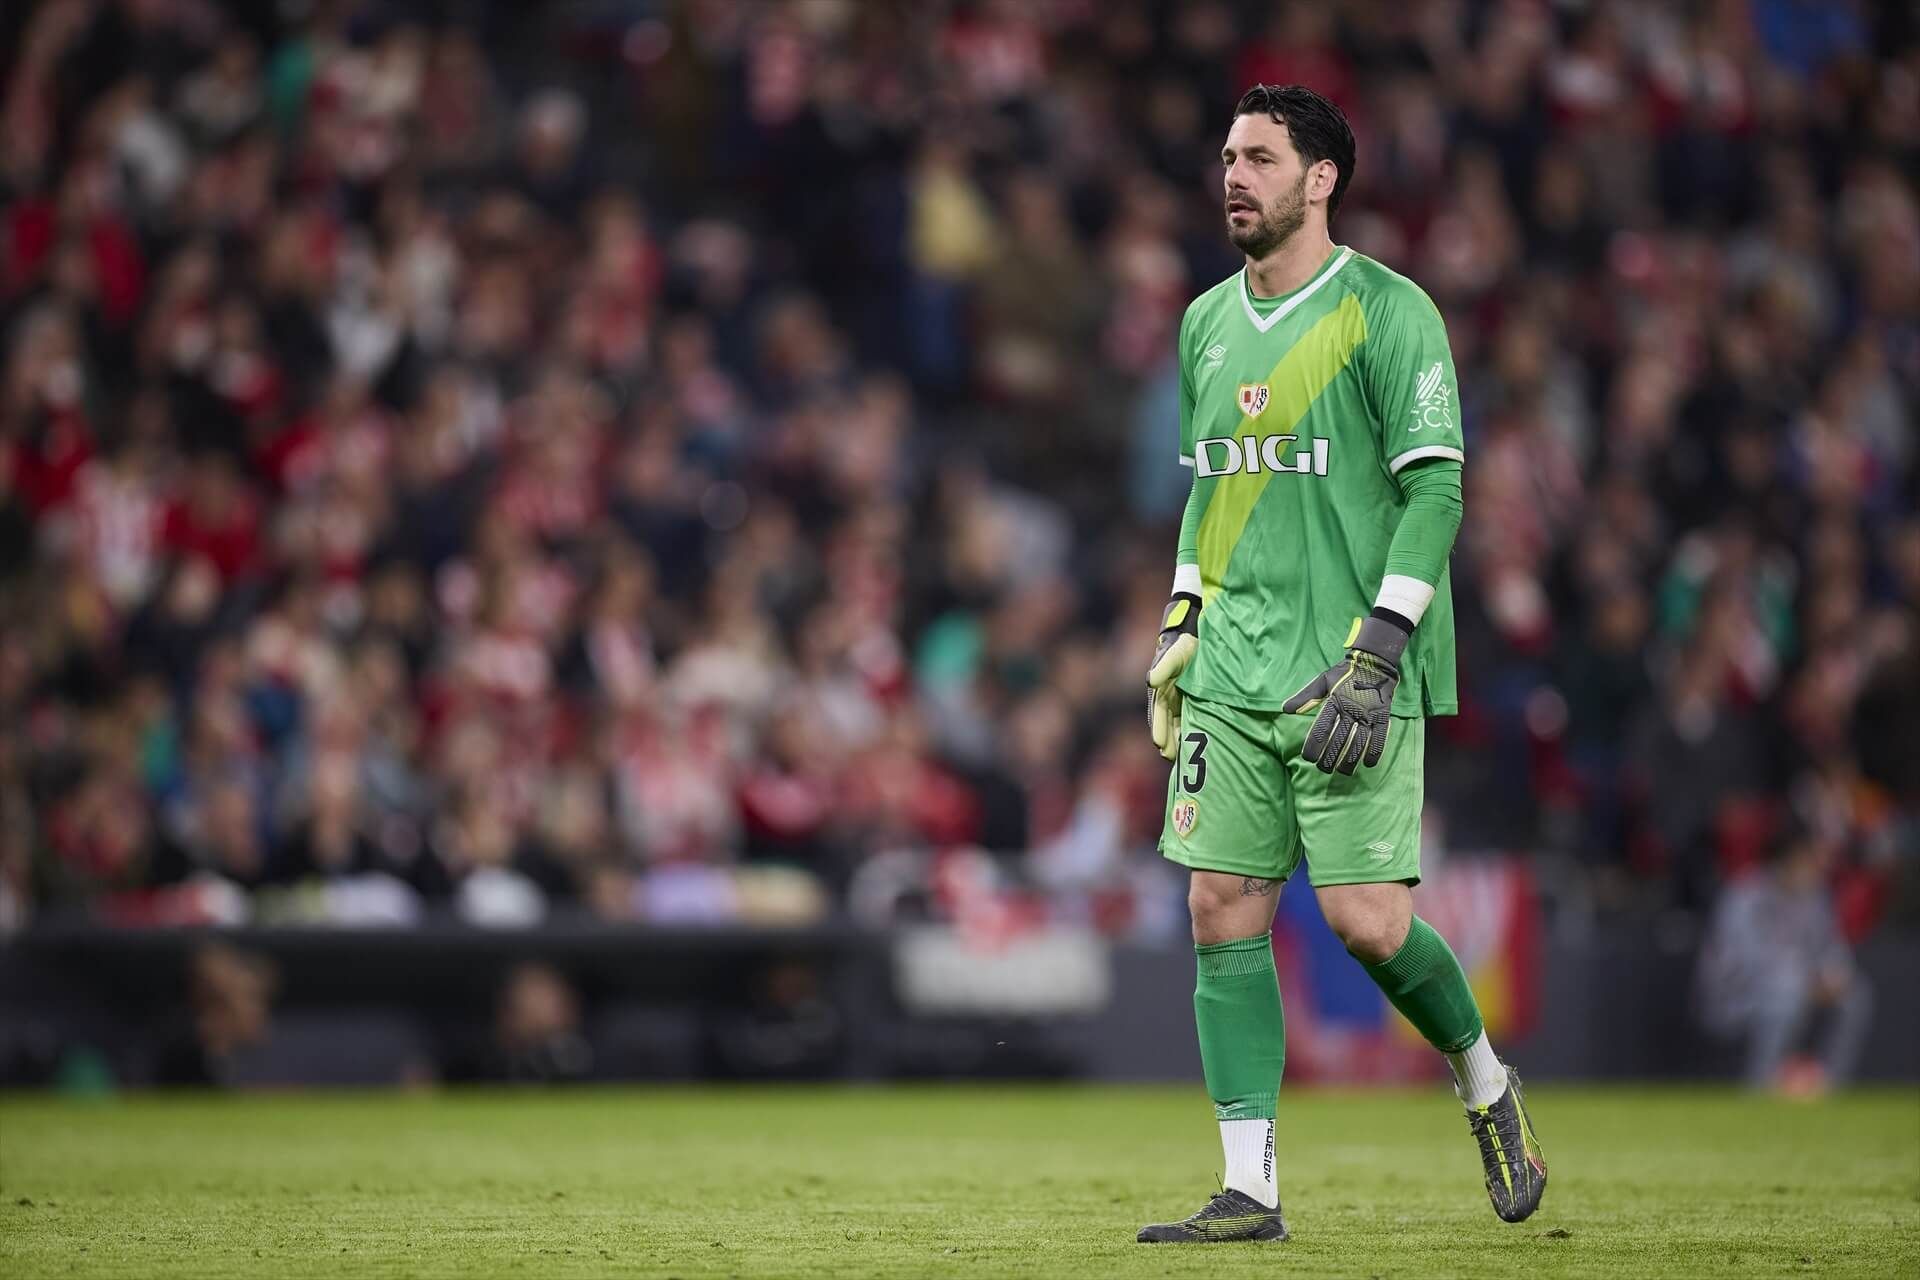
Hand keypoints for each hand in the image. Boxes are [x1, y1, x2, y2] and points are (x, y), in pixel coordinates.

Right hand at [1147, 592, 1200, 760]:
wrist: (1199, 638)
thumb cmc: (1184, 646)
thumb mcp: (1175, 655)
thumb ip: (1164, 667)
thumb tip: (1150, 681)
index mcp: (1160, 689)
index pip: (1158, 712)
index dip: (1159, 728)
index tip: (1159, 743)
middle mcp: (1167, 697)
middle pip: (1165, 723)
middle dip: (1167, 740)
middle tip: (1169, 756)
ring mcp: (1179, 700)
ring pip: (1177, 724)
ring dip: (1177, 740)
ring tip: (1180, 758)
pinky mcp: (1192, 701)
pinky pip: (1189, 720)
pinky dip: (1189, 732)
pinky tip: (1195, 745)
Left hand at [1281, 614, 1410, 773]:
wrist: (1373, 662)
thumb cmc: (1344, 674)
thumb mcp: (1322, 681)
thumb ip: (1305, 697)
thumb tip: (1285, 709)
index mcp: (1335, 701)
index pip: (1321, 728)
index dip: (1314, 746)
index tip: (1308, 758)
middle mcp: (1351, 709)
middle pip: (1339, 740)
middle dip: (1330, 758)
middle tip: (1323, 769)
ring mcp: (1368, 714)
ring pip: (1359, 742)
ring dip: (1350, 760)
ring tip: (1342, 772)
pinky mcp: (1382, 716)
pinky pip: (1380, 737)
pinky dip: (1374, 752)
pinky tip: (1367, 764)